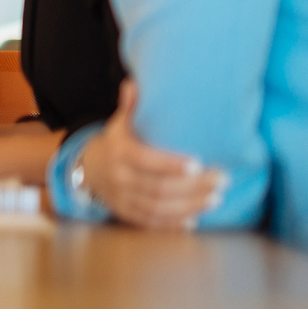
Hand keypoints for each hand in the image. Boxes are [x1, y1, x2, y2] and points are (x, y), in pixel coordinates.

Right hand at [80, 81, 222, 229]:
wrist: (87, 169)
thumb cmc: (115, 143)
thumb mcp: (120, 123)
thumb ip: (131, 107)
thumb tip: (134, 84)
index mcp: (119, 152)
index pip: (145, 160)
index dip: (171, 165)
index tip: (197, 164)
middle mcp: (118, 177)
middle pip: (158, 187)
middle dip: (193, 187)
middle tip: (221, 180)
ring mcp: (121, 198)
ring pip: (157, 207)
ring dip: (189, 205)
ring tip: (215, 199)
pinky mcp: (125, 213)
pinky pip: (150, 222)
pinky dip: (172, 224)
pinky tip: (194, 220)